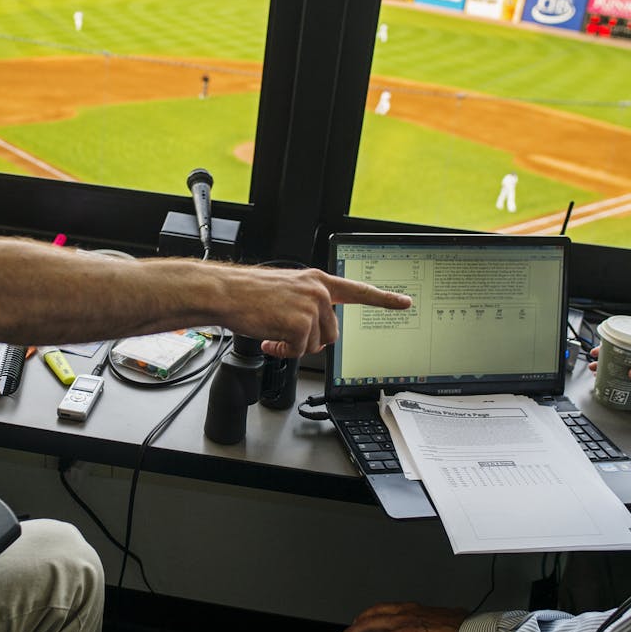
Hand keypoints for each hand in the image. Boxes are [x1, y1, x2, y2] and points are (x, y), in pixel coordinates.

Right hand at [249, 268, 412, 357]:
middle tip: (285, 334)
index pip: (359, 291)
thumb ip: (308, 301)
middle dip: (310, 340)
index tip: (404, 302)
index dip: (384, 299)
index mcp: (318, 281)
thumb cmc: (248, 292)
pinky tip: (270, 339)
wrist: (226, 292)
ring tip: (274, 333)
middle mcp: (319, 291)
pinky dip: (284, 351)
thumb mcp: (287, 289)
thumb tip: (317, 327)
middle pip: (332, 332)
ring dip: (295, 346)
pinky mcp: (300, 323)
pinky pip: (301, 351)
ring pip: (317, 344)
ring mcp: (311, 306)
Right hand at [590, 342, 630, 415]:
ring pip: (625, 365)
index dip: (620, 340)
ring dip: (611, 367)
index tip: (607, 344)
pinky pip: (628, 379)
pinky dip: (617, 379)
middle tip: (597, 356)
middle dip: (610, 354)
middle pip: (627, 352)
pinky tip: (609, 379)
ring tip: (598, 369)